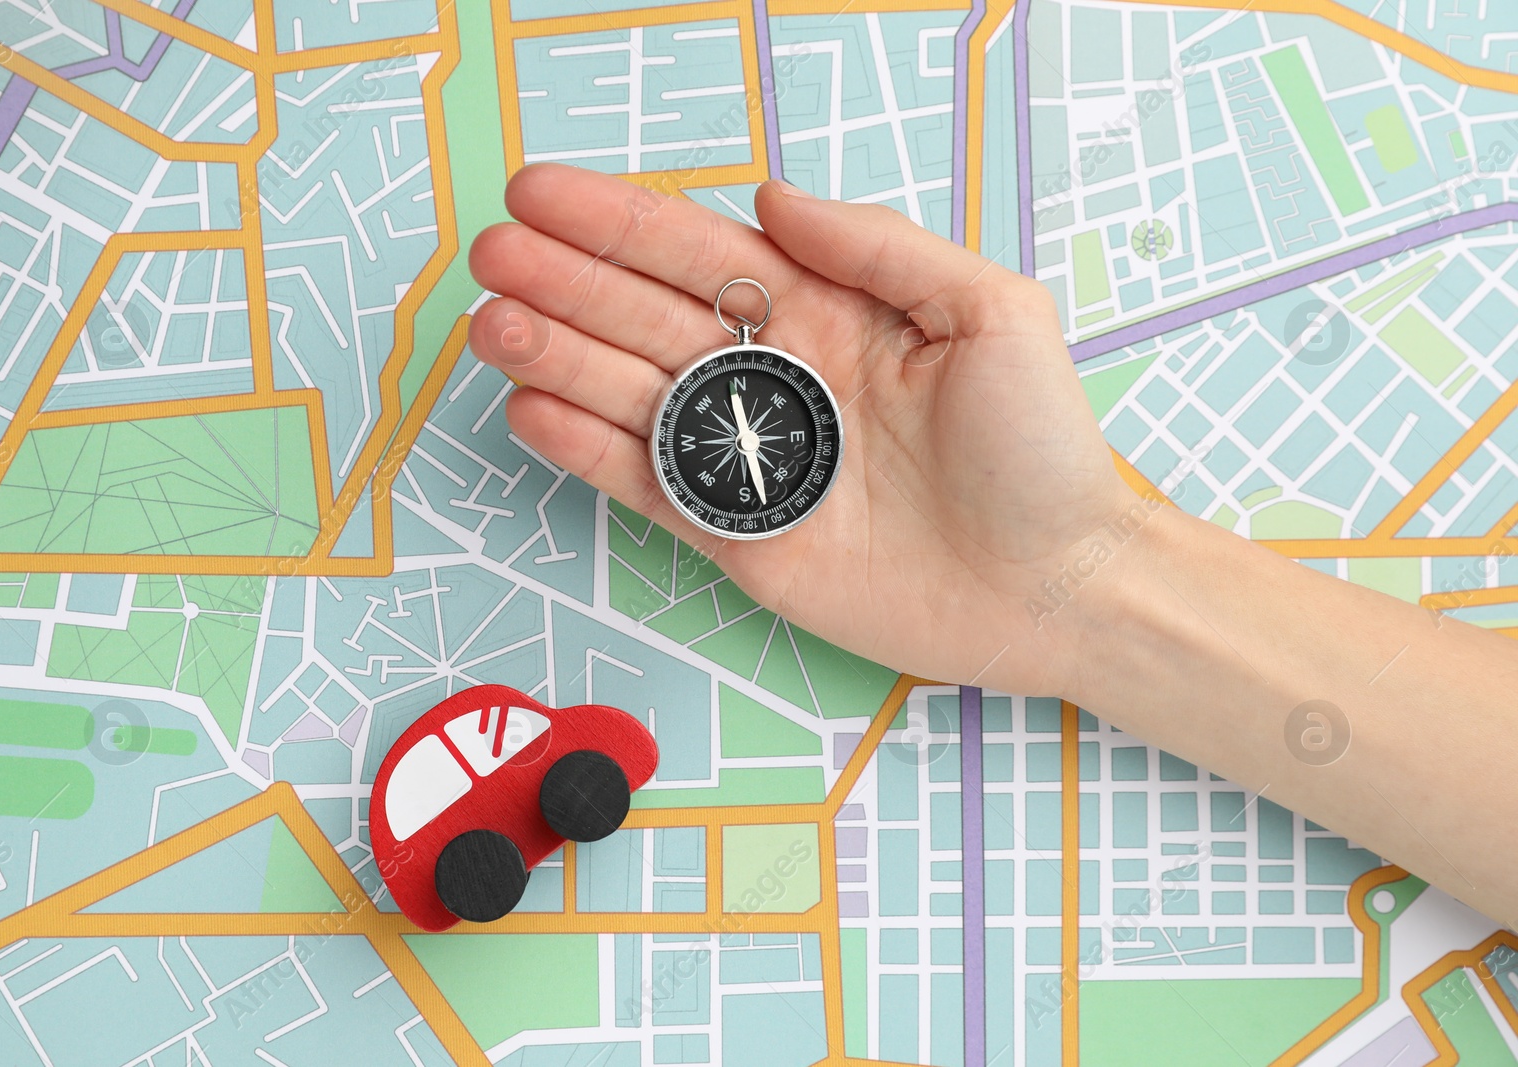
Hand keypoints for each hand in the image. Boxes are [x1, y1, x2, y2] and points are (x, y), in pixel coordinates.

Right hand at [467, 165, 1135, 694]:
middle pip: (645, 316)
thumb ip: (879, 247)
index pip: (700, 254)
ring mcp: (752, 459)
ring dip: (557, 358)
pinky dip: (586, 451)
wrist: (1058, 586)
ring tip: (492, 326)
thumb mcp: (990, 312)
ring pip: (631, 394)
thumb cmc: (1042, 450)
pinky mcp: (740, 535)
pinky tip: (533, 412)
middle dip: (565, 281)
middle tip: (492, 255)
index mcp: (825, 313)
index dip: (618, 222)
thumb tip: (769, 198)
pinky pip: (648, 485)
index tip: (541, 193)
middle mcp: (775, 378)